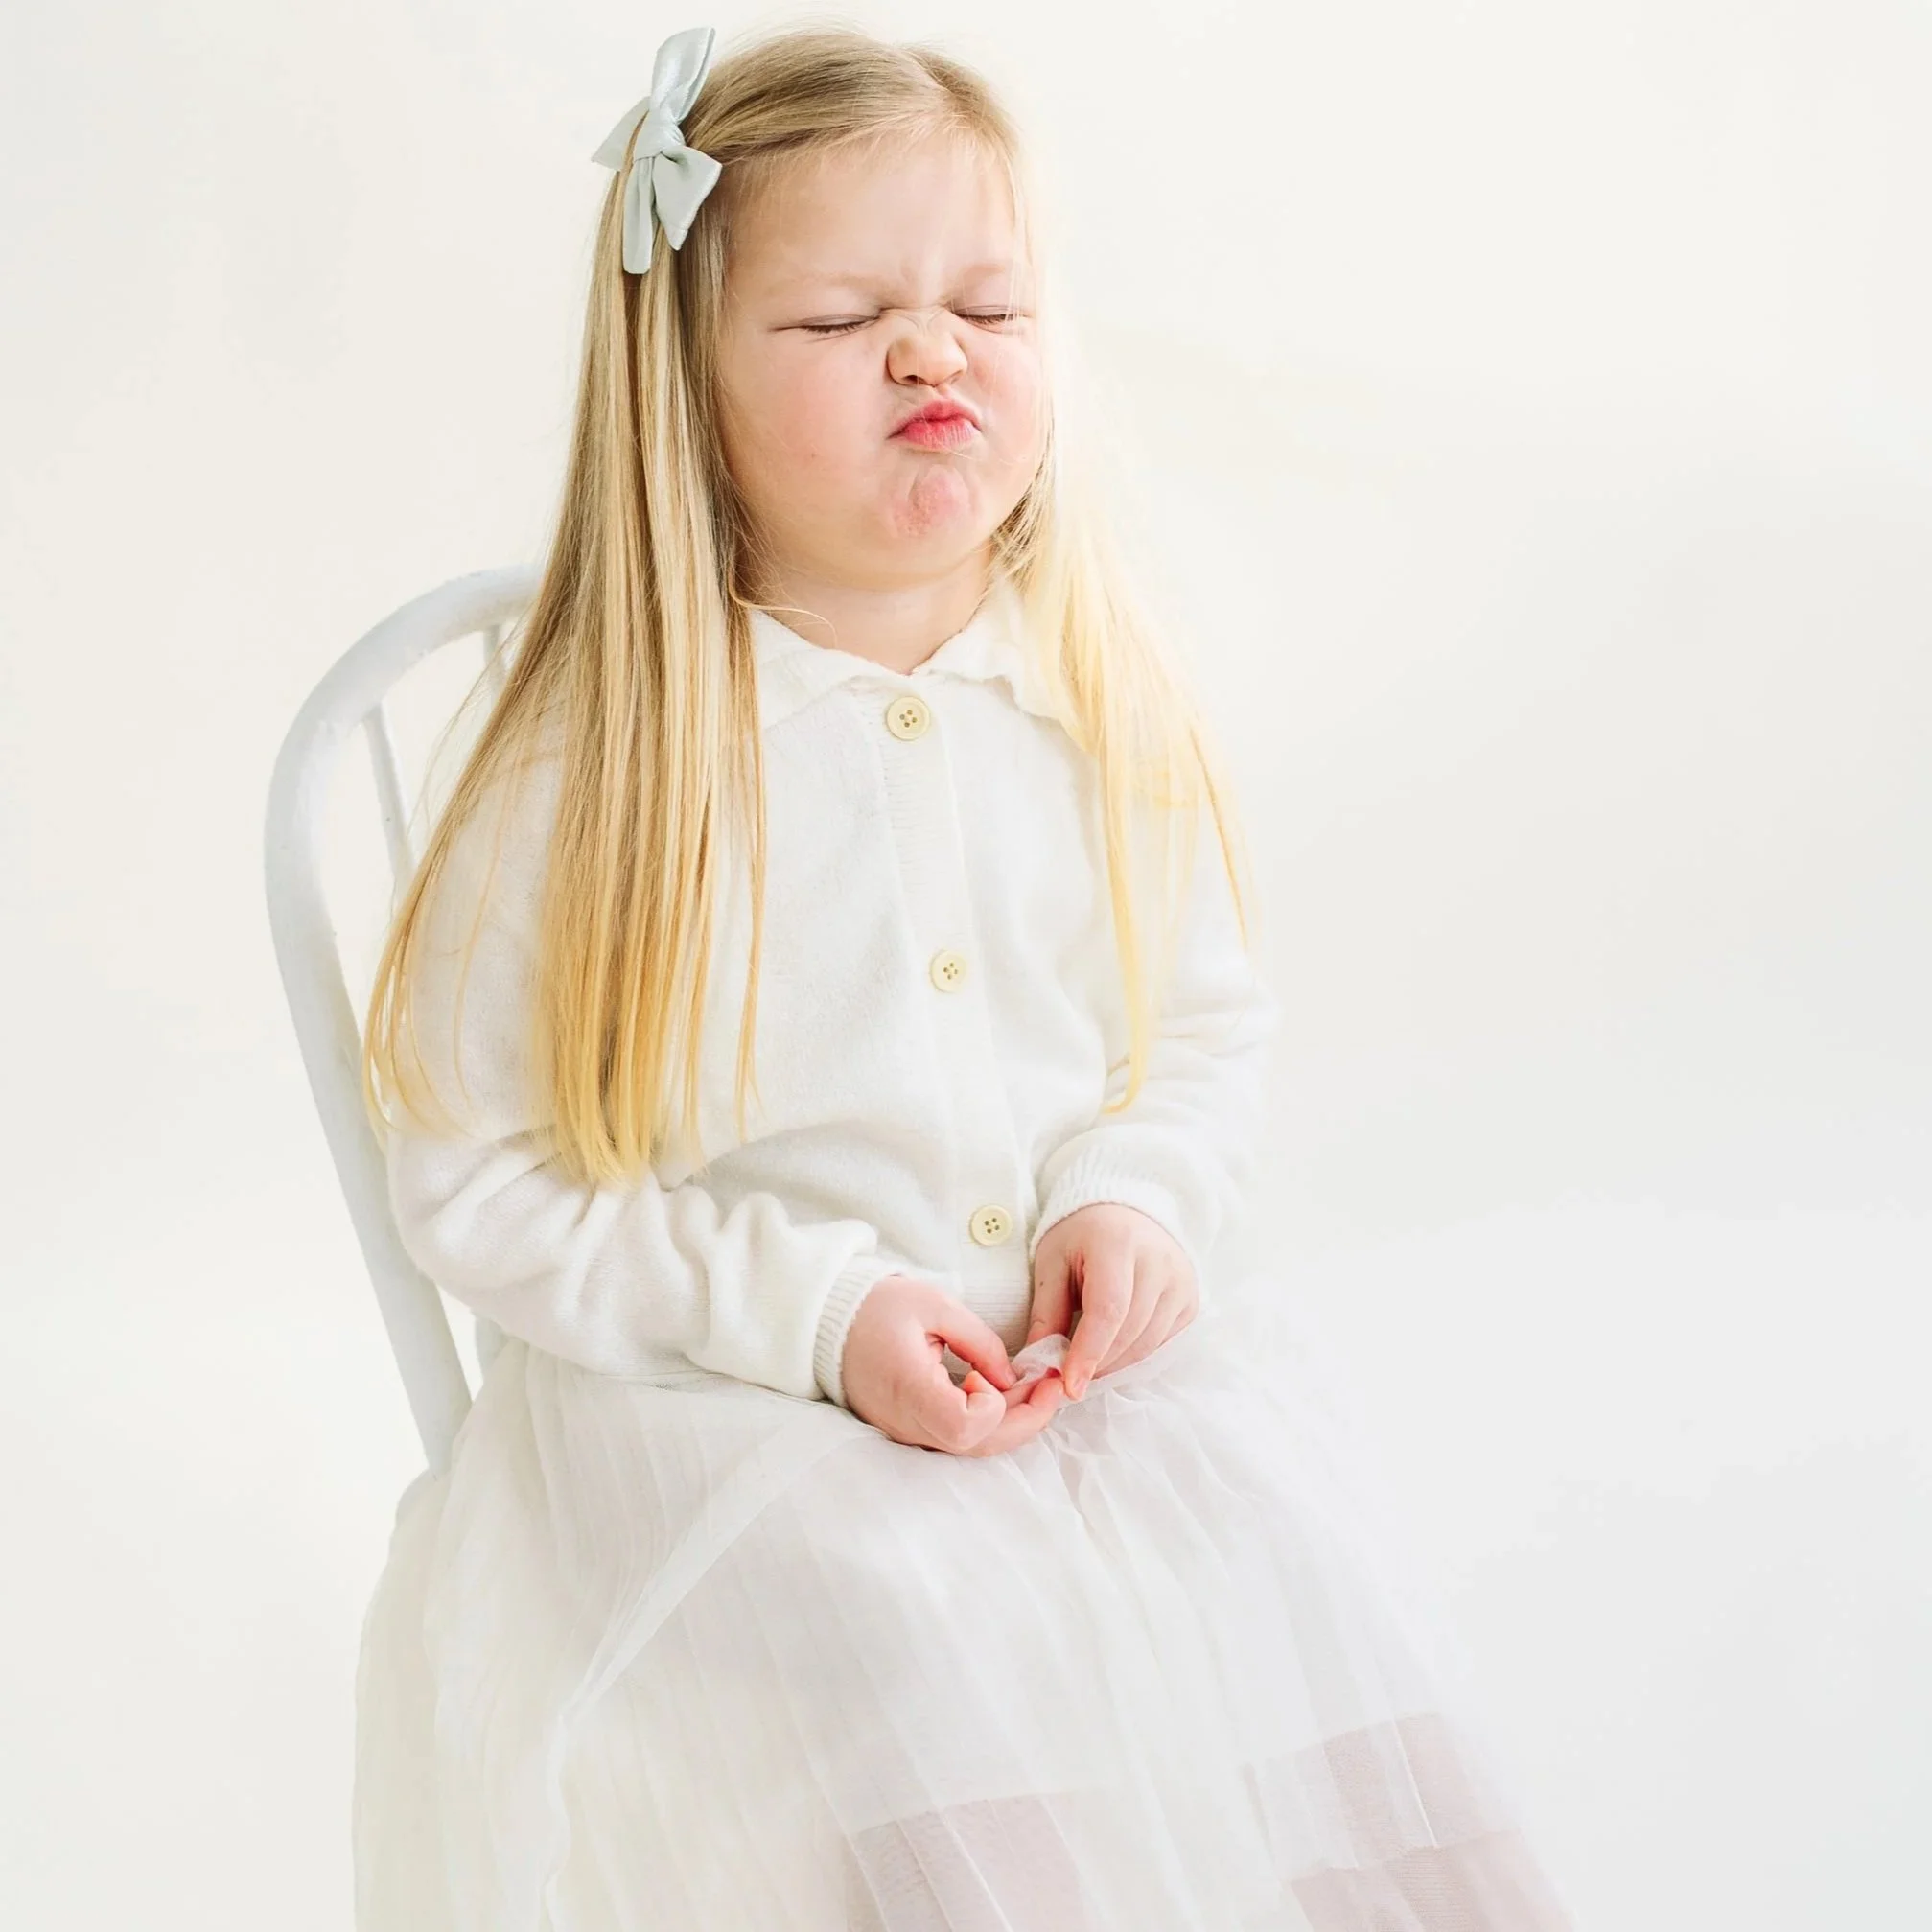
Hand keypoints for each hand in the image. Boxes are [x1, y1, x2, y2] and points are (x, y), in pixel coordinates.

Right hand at [840, 1274, 1069, 1455]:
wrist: (828, 1323)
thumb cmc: (878, 1308)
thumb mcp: (934, 1305)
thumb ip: (979, 1341)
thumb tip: (1012, 1376)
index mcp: (909, 1389)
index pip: (964, 1429)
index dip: (992, 1408)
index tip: (986, 1374)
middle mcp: (908, 1422)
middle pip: (979, 1446)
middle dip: (1028, 1418)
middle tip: (1054, 1383)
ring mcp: (907, 1432)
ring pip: (973, 1447)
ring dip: (1014, 1420)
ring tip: (1040, 1384)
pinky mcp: (911, 1429)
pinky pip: (958, 1438)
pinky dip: (991, 1420)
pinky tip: (1009, 1392)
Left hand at [1024, 1204, 1198, 1398]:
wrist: (1121, 1211)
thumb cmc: (1080, 1236)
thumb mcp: (1051, 1263)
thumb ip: (1046, 1314)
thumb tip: (1039, 1367)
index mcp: (1117, 1243)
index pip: (1108, 1311)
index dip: (1089, 1353)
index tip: (1070, 1386)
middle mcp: (1158, 1261)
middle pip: (1130, 1332)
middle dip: (1098, 1364)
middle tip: (1070, 1377)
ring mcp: (1181, 1280)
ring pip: (1149, 1343)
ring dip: (1116, 1363)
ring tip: (1090, 1363)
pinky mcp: (1191, 1298)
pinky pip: (1164, 1342)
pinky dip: (1137, 1353)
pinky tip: (1115, 1347)